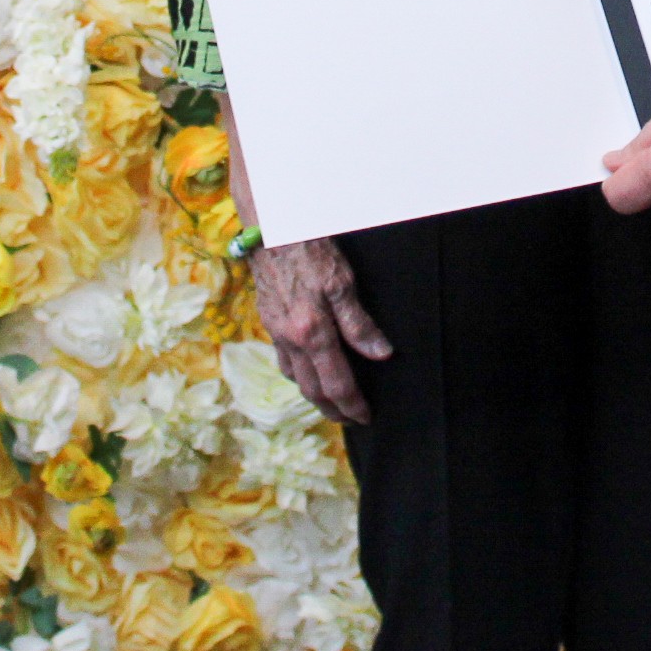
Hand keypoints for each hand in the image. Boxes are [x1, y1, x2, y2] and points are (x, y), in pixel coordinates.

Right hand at [250, 237, 390, 422]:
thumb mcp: (343, 283)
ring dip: (314, 397)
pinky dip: (297, 377)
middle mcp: (292, 341)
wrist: (271, 231)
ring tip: (332, 404)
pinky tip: (305, 374)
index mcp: (313, 334)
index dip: (353, 405)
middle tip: (351, 420)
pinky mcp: (269, 322)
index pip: (337, 383)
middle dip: (333, 410)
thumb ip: (359, 324)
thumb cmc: (311, 251)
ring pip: (295, 379)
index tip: (366, 417)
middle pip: (313, 390)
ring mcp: (277, 333)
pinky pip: (282, 361)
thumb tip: (381, 355)